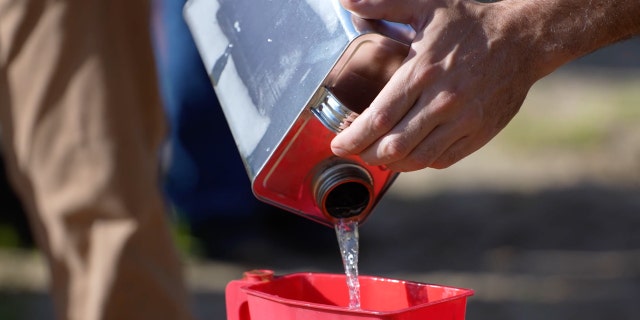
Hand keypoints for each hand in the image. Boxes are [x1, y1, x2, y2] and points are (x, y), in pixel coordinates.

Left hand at [331, 0, 541, 171]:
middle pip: (393, 145)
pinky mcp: (479, 133)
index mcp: (422, 72)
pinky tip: (408, 155)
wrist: (522, 40)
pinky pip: (442, 160)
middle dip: (365, 154)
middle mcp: (442, 101)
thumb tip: (347, 2)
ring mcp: (463, 121)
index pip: (379, 117)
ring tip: (377, 157)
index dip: (354, 137)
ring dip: (390, 164)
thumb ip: (382, 5)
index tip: (338, 144)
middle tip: (353, 151)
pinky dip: (419, 163)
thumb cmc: (470, 25)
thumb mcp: (426, 8)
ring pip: (417, 158)